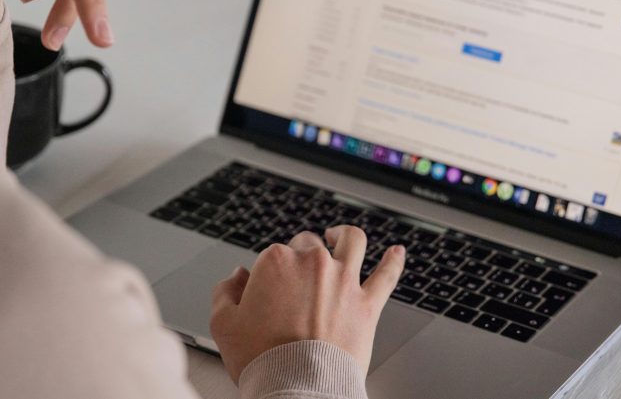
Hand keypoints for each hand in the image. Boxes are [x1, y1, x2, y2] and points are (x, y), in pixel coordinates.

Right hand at [210, 226, 405, 382]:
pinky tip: (396, 252)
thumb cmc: (261, 358)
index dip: (269, 272)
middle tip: (297, 276)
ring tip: (339, 237)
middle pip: (309, 244)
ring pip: (352, 241)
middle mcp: (313, 262)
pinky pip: (387, 275)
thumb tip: (237, 277)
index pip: (273, 253)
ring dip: (344, 236)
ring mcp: (343, 280)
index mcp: (276, 261)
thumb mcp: (224, 324)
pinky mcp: (367, 303)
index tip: (267, 289)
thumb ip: (226, 292)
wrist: (299, 387)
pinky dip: (393, 261)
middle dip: (302, 254)